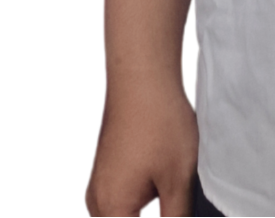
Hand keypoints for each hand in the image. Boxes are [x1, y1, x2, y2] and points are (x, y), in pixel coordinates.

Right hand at [84, 72, 199, 216]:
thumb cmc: (158, 118)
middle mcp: (96, 201)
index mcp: (110, 210)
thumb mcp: (178, 180)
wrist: (143, 71)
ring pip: (123, 214)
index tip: (175, 209)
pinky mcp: (106, 167)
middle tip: (176, 198)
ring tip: (170, 187)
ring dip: (147, 211)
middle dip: (155, 214)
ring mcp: (98, 183)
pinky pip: (121, 197)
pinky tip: (162, 176)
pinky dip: (142, 196)